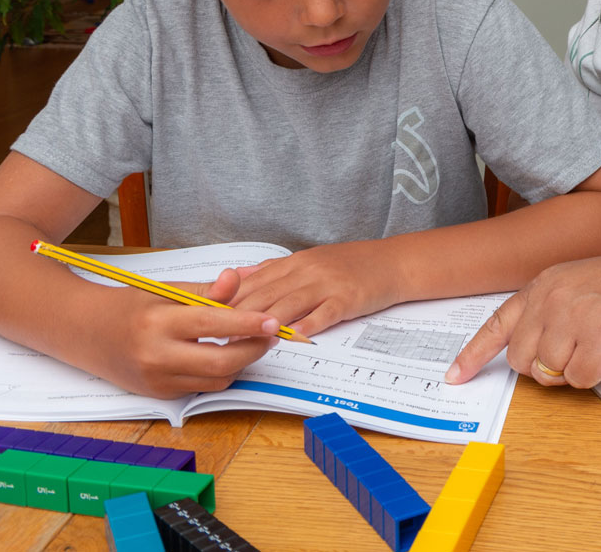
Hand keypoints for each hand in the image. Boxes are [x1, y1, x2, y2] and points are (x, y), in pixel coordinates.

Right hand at [83, 269, 280, 399]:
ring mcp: (157, 380)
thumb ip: (204, 290)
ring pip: (216, 379)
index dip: (247, 324)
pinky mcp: (160, 394)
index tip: (273, 320)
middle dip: (254, 350)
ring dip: (241, 363)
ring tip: (252, 342)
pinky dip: (220, 373)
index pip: (212, 324)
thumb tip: (236, 279)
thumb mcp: (164, 289)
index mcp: (158, 321)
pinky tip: (227, 355)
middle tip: (271, 335)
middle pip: (220, 362)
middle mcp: (156, 355)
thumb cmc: (129, 305)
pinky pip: (202, 387)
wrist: (86, 332)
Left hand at [225, 240, 402, 338]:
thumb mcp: (307, 260)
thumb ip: (272, 269)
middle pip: (267, 294)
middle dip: (240, 315)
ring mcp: (327, 285)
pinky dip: (308, 326)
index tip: (210, 317)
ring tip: (248, 340)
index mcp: (294, 262)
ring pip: (291, 304)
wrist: (390, 262)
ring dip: (268, 322)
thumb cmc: (348, 265)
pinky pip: (324, 314)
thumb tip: (236, 275)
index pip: (254, 281)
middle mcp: (307, 271)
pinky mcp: (347, 299)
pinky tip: (294, 338)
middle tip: (219, 336)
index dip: (230, 300)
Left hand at [444, 244, 600, 388]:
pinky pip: (579, 381)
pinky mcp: (599, 339)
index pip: (497, 323)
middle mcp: (553, 298)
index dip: (474, 354)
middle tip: (575, 351)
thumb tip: (532, 354)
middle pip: (521, 359)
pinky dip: (596, 375)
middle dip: (543, 367)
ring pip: (549, 373)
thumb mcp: (581, 285)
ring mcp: (574, 318)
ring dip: (574, 370)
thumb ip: (551, 311)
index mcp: (545, 284)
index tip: (456, 374)